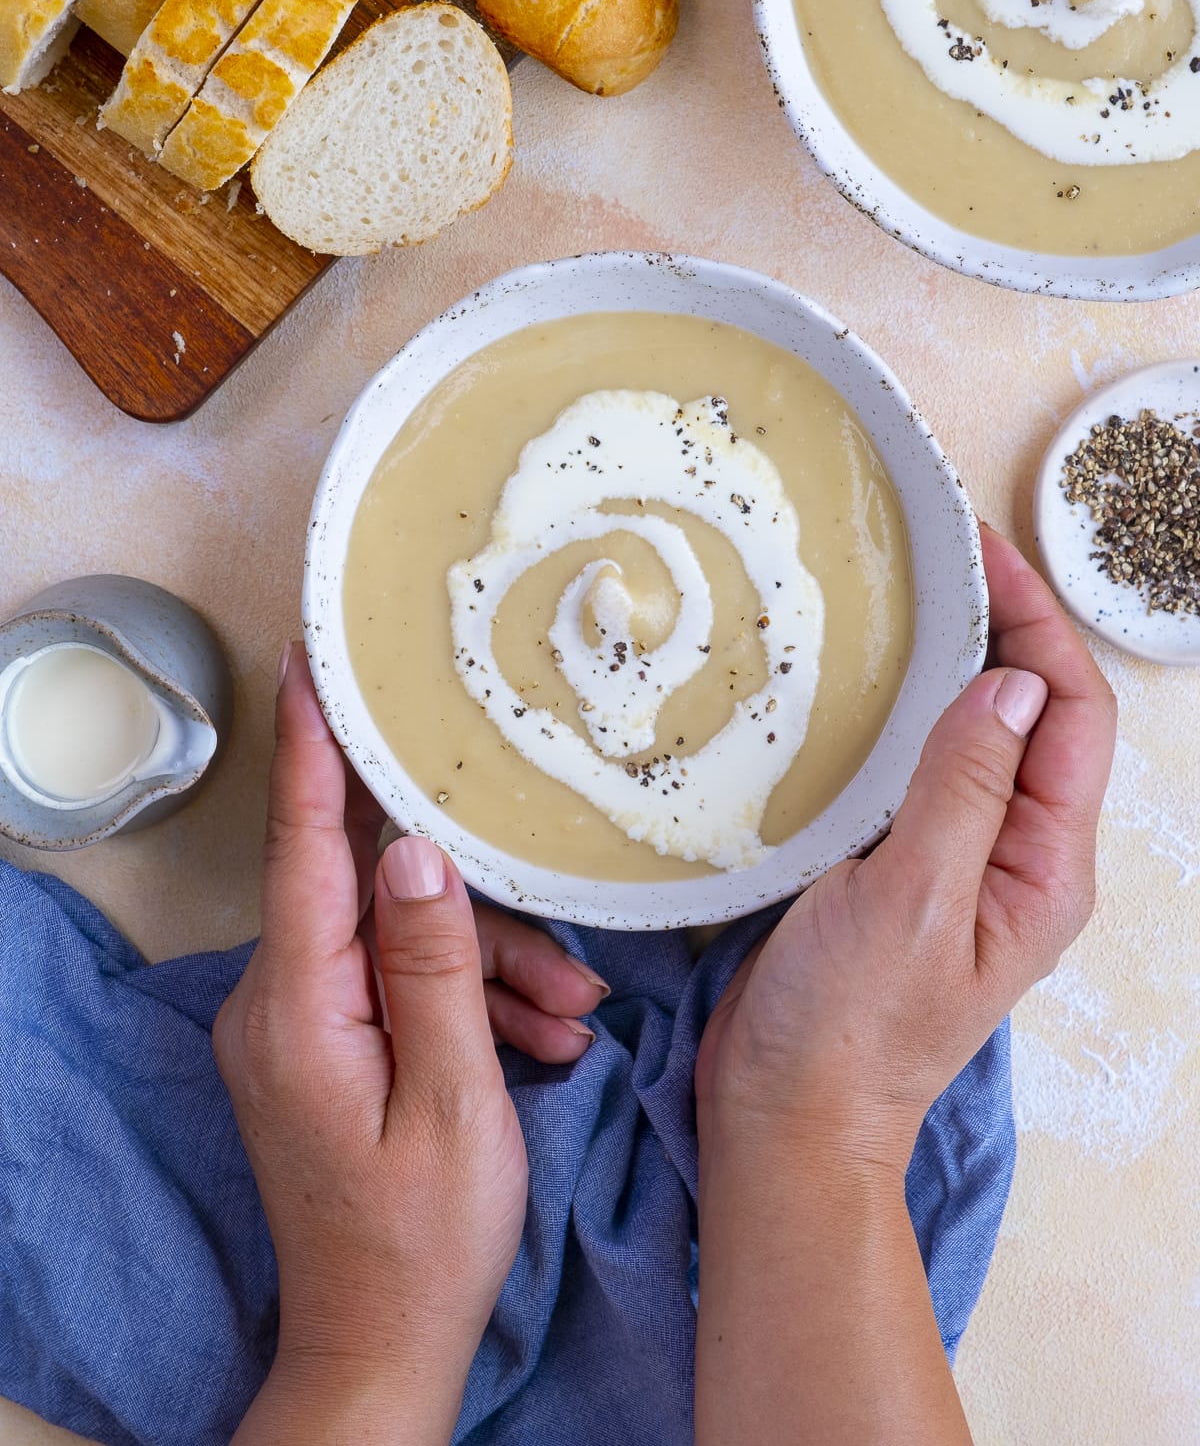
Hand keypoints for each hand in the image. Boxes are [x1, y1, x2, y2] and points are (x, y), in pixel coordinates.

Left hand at [214, 644, 606, 1441]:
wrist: (380, 1350)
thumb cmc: (421, 1243)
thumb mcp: (454, 1102)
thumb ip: (434, 968)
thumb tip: (417, 853)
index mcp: (296, 1007)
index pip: (302, 847)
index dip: (315, 749)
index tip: (312, 661)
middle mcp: (279, 1002)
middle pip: (381, 898)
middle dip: (481, 922)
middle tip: (566, 977)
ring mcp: (297, 1026)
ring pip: (404, 942)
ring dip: (490, 974)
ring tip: (568, 1028)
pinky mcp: (322, 1045)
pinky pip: (398, 985)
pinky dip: (466, 1005)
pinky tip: (536, 1042)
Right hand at [695, 525, 1116, 1166]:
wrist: (784, 1114)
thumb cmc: (853, 1029)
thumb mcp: (914, 900)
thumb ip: (964, 790)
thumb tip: (1013, 685)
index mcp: (1044, 867)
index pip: (1072, 715)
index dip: (1038, 625)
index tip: (983, 553)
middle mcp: (1014, 855)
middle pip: (1034, 713)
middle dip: (1001, 626)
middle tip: (938, 553)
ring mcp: (957, 858)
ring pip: (974, 733)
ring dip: (950, 662)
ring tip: (901, 596)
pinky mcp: (897, 862)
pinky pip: (918, 765)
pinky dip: (899, 709)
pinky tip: (856, 681)